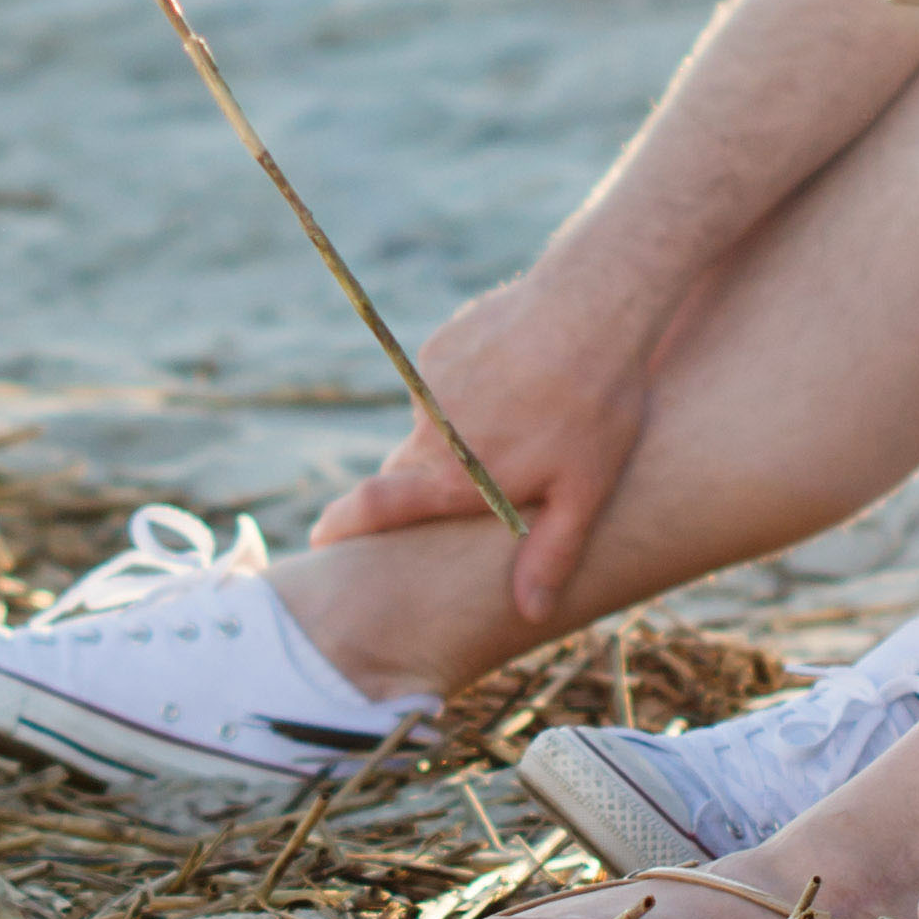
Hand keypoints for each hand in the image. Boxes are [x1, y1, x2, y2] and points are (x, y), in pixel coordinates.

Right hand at [306, 259, 668, 624]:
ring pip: (434, 428)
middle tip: (494, 475)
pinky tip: (519, 377)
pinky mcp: (440, 348)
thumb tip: (530, 612)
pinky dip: (472, 389)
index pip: (374, 507)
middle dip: (437, 483)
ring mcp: (430, 386)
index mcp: (454, 476)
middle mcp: (429, 433)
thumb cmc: (597, 407)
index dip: (342, 526)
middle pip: (410, 472)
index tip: (321, 538)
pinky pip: (444, 383)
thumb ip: (550, 554)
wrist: (591, 306)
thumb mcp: (585, 491)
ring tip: (527, 418)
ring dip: (464, 433)